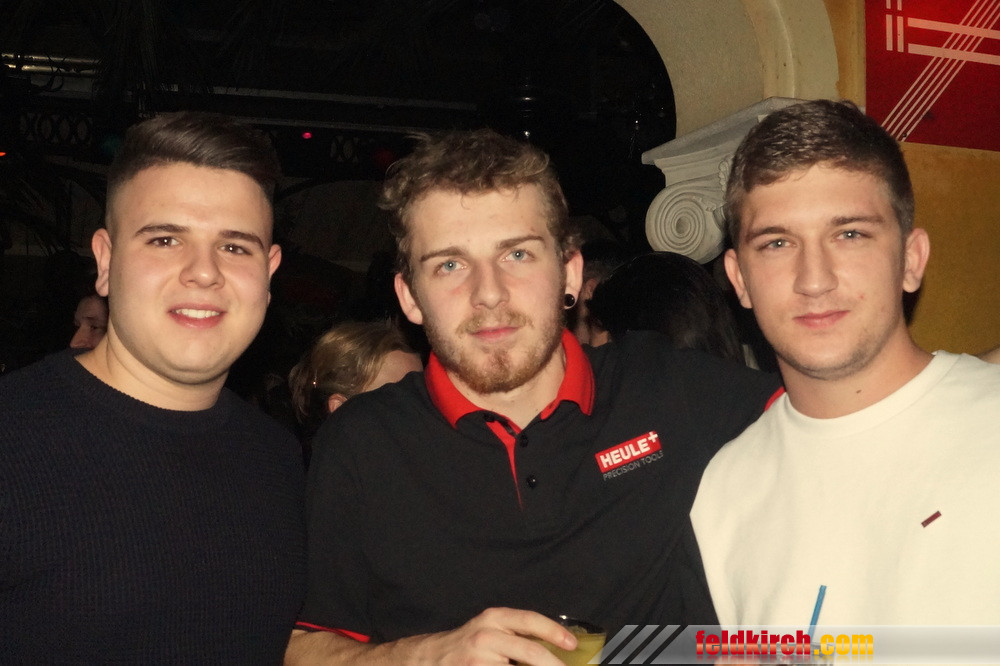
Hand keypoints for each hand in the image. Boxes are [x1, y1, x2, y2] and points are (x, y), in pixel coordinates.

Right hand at [285, 607, 575, 664]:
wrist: (420, 659)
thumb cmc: (461, 648)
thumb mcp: (487, 634)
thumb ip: (516, 640)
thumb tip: (553, 649)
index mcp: (492, 621)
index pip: (530, 622)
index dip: (554, 634)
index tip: (573, 645)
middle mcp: (485, 637)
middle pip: (531, 654)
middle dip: (551, 665)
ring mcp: (475, 658)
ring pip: (514, 665)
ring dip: (534, 665)